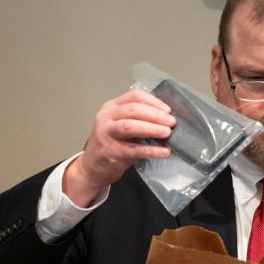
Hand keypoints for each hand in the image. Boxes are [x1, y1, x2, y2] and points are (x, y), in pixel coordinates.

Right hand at [63, 89, 175, 205]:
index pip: (134, 97)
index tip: (167, 110)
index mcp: (111, 107)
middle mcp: (107, 117)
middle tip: (171, 122)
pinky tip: (164, 151)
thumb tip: (165, 119)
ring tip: (167, 132)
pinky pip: (134, 150)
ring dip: (152, 128)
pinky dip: (151, 150)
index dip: (153, 102)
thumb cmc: (111, 144)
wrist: (92, 166)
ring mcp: (106, 134)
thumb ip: (138, 119)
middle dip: (155, 115)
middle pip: (133, 110)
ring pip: (130, 126)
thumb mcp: (121, 125)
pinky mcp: (111, 152)